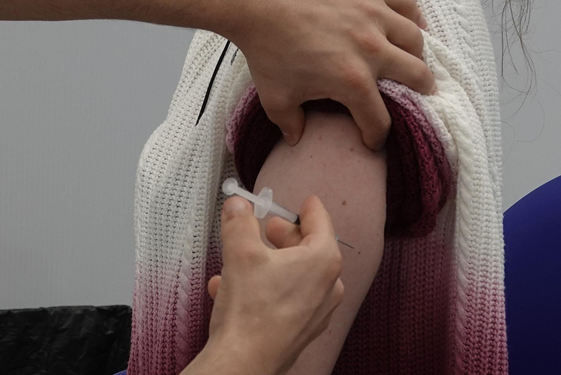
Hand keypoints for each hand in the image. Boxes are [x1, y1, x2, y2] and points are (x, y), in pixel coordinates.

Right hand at [188, 196, 344, 374]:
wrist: (243, 362)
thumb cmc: (250, 310)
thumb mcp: (240, 252)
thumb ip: (239, 221)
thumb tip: (238, 205)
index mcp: (322, 260)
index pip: (320, 221)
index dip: (308, 207)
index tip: (305, 201)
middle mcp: (327, 286)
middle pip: (308, 248)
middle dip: (283, 236)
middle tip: (264, 229)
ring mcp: (316, 311)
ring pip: (294, 275)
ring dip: (269, 263)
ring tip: (240, 260)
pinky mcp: (301, 330)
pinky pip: (285, 298)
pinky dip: (265, 288)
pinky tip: (232, 288)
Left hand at [222, 0, 432, 149]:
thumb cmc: (265, 48)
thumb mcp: (274, 97)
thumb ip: (290, 124)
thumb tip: (297, 140)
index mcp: (352, 81)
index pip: (379, 120)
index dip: (376, 136)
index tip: (372, 138)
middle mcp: (372, 49)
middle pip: (417, 77)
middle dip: (419, 92)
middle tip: (416, 95)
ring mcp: (374, 15)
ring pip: (416, 40)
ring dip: (417, 55)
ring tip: (412, 60)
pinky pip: (407, 2)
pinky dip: (414, 15)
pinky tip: (412, 24)